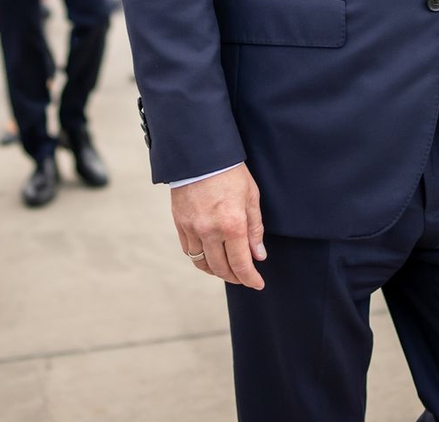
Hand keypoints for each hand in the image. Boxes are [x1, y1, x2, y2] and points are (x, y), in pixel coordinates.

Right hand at [172, 164, 265, 289]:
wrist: (201, 153)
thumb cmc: (230, 172)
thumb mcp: (251, 197)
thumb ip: (255, 229)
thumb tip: (258, 255)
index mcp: (232, 224)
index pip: (241, 264)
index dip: (250, 279)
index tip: (257, 283)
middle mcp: (210, 231)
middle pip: (221, 269)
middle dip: (235, 277)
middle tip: (244, 277)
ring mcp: (192, 228)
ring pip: (202, 263)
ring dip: (216, 271)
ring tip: (226, 269)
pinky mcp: (180, 223)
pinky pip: (189, 250)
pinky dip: (200, 258)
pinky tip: (209, 255)